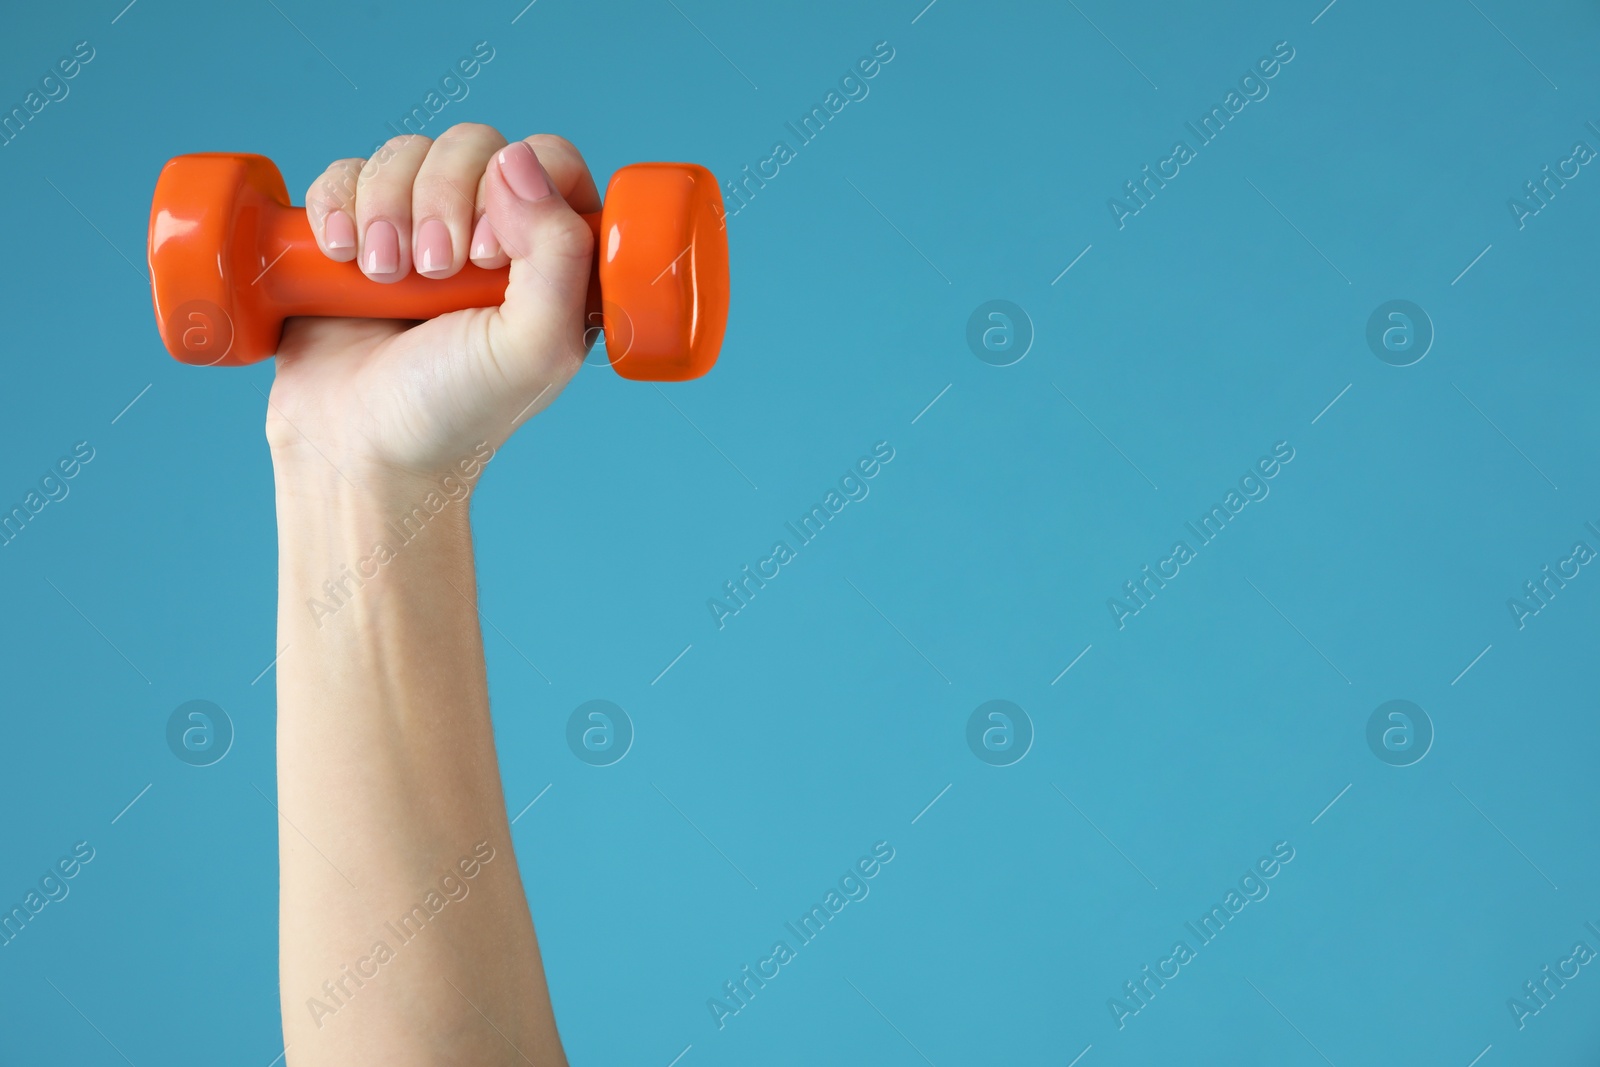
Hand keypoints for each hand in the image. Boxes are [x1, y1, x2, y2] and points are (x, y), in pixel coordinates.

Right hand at [264, 124, 600, 481]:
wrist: (359, 451)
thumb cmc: (457, 411)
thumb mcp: (535, 346)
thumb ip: (558, 253)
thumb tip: (519, 160)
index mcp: (552, 259)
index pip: (550, 162)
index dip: (517, 184)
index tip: (488, 254)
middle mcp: (491, 236)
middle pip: (473, 145)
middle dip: (443, 196)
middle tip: (432, 273)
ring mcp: (420, 230)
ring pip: (406, 152)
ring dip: (386, 205)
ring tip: (384, 277)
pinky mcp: (355, 235)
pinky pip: (344, 172)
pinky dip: (336, 202)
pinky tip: (341, 254)